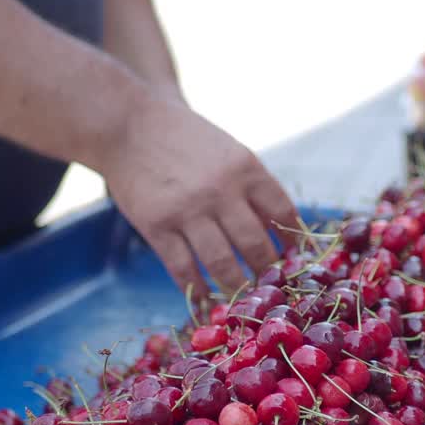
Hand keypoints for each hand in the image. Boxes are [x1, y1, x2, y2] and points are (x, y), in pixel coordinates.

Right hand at [100, 95, 299, 297]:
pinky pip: (184, 269)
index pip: (282, 212)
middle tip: (271, 287)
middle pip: (255, 245)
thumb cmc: (187, 141)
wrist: (129, 125)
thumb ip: (253, 187)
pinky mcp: (157, 226)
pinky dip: (198, 289)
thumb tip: (280, 234)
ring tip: (244, 299)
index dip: (292, 241)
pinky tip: (206, 299)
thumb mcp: (229, 152)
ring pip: (222, 263)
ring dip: (237, 287)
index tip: (295, 258)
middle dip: (268, 272)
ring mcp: (187, 210)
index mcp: (246, 168)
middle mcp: (220, 190)